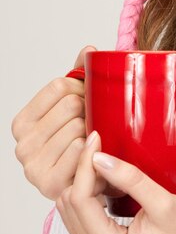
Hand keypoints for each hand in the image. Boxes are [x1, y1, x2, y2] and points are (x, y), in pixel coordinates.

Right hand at [11, 45, 101, 199]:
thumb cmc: (79, 141)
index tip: (88, 98)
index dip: (81, 87)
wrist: (88, 182)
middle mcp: (22, 145)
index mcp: (22, 122)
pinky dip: (93, 149)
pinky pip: (82, 150)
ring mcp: (33, 166)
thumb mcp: (75, 105)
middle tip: (95, 120)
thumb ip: (79, 76)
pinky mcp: (50, 183)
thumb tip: (89, 50)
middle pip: (70, 105)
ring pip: (79, 126)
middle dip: (89, 109)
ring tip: (94, 139)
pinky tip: (94, 155)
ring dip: (94, 129)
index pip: (58, 85)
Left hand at [56, 131, 175, 233]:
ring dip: (83, 182)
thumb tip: (100, 158)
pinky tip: (107, 182)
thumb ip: (131, 179)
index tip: (96, 139)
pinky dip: (88, 192)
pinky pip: (79, 213)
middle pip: (68, 202)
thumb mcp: (163, 202)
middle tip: (104, 153)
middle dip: (83, 172)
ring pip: (69, 207)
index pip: (80, 199)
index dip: (85, 164)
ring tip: (108, 169)